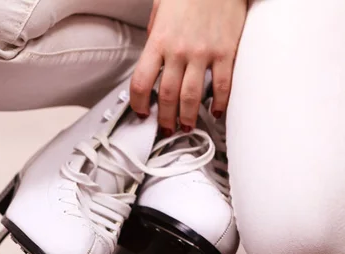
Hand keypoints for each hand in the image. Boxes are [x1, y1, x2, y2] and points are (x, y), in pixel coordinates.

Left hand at [130, 0, 247, 134]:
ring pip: (192, 96)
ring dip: (188, 117)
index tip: (143, 112)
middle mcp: (179, 51)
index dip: (139, 103)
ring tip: (186, 126)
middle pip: (167, 96)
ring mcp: (203, 53)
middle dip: (165, 118)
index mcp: (158, 42)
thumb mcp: (160, 13)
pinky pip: (222, 85)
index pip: (141, 83)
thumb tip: (154, 62)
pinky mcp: (225, 52)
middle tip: (166, 128)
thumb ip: (155, 39)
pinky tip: (215, 111)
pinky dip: (218, 103)